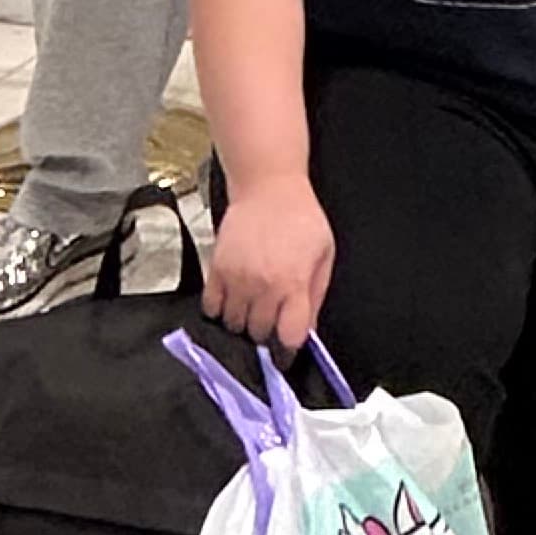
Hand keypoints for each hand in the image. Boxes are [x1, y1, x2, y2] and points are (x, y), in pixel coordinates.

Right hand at [206, 172, 335, 354]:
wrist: (269, 187)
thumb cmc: (300, 217)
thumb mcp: (324, 254)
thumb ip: (316, 296)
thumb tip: (308, 331)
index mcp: (294, 282)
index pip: (288, 336)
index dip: (288, 347)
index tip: (286, 347)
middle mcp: (264, 284)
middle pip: (258, 333)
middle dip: (266, 332)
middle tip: (271, 318)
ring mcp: (237, 278)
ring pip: (233, 324)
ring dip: (243, 321)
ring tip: (253, 305)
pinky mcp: (216, 269)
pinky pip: (211, 307)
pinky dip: (220, 309)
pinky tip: (233, 298)